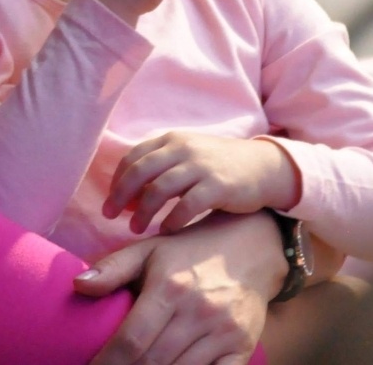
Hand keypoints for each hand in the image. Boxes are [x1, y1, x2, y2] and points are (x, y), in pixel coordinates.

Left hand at [75, 210, 283, 364]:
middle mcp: (198, 312)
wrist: (253, 246)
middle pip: (152, 364)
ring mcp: (224, 333)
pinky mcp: (242, 348)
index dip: (106, 364)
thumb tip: (78, 286)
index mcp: (170, 288)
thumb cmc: (190, 250)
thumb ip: (113, 269)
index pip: (131, 341)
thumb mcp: (150, 250)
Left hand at [105, 133, 299, 234]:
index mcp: (172, 140)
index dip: (117, 182)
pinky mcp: (218, 186)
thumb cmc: (218, 167)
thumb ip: (159, 171)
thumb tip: (127, 199)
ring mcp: (201, 166)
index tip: (110, 203)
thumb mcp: (187, 158)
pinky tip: (166, 231)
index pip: (133, 158)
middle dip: (121, 196)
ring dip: (143, 212)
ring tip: (135, 229)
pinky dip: (171, 220)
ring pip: (159, 189)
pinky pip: (186, 205)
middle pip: (140, 171)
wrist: (262, 167)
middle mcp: (183, 148)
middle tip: (111, 216)